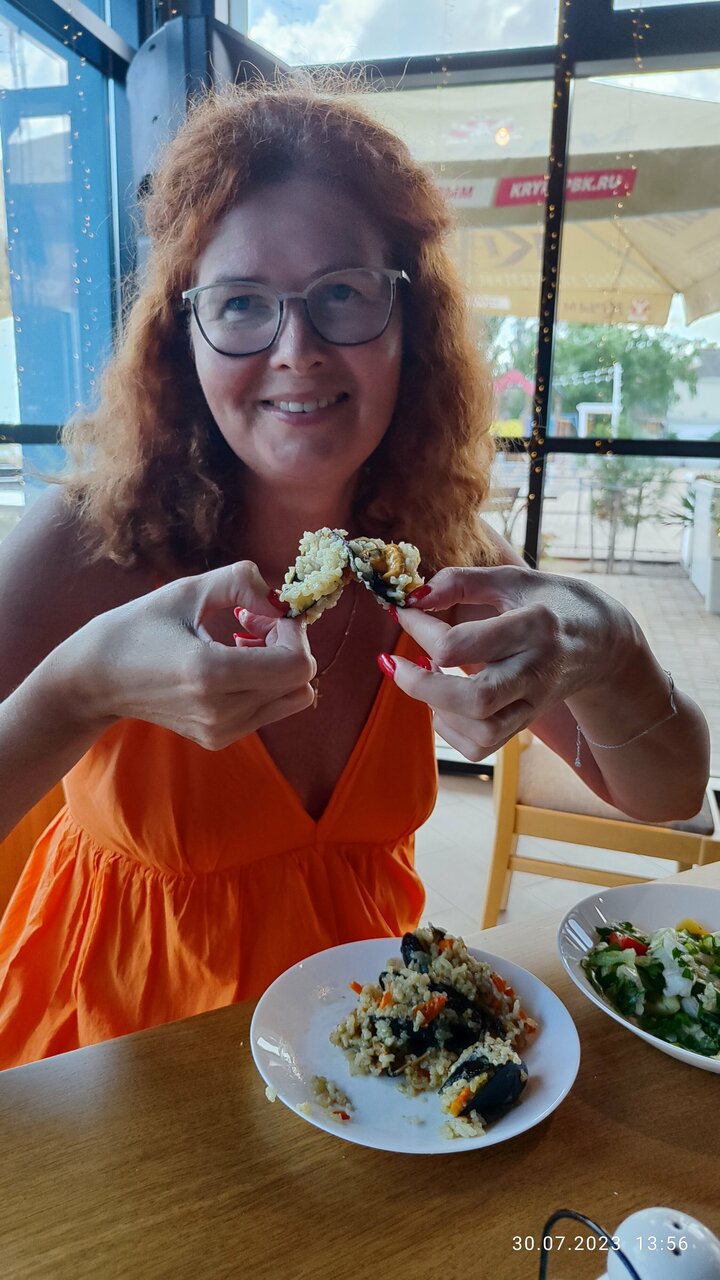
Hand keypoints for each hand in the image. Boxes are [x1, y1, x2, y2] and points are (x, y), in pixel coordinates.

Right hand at [56, 561, 315, 749]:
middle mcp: (220, 711)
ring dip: (278, 665)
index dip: (293, 632)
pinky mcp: (218, 739)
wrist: (94, 681)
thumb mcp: (187, 591)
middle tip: (252, 622)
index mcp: (210, 674)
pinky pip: (269, 710)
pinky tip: (229, 662)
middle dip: (288, 645)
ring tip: (240, 641)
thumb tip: (280, 600)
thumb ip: (242, 582)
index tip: (264, 611)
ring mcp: (220, 732)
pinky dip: (263, 683)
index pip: (296, 665)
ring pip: (291, 699)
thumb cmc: (136, 628)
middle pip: (300, 683)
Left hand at [389, 565, 633, 761]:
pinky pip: (483, 746)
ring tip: (424, 678)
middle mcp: (536, 671)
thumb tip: (414, 596)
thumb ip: (462, 582)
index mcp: (534, 626)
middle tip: (394, 662)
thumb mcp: (512, 580)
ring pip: (482, 731)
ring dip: (438, 710)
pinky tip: (443, 704)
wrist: (601, 641)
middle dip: (421, 685)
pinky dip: (452, 732)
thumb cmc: (549, 602)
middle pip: (475, 699)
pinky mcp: (525, 722)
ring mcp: (533, 702)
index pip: (463, 643)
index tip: (404, 612)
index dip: (420, 628)